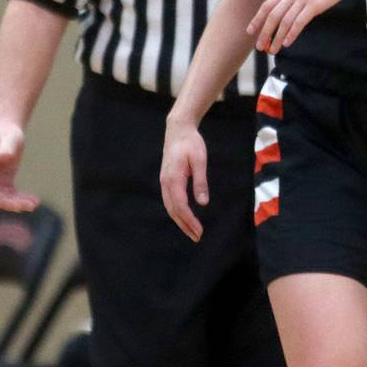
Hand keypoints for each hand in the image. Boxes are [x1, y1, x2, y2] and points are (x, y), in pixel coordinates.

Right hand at [0, 120, 38, 211]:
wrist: (9, 132)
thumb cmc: (8, 133)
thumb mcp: (10, 137)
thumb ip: (6, 147)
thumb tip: (4, 156)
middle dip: (10, 203)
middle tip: (28, 206)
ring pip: (4, 197)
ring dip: (18, 203)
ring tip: (35, 204)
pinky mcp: (5, 181)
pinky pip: (11, 194)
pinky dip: (21, 198)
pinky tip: (34, 200)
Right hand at [160, 116, 208, 241]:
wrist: (178, 130)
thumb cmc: (191, 143)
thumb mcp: (200, 160)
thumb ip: (200, 181)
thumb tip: (203, 203)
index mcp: (173, 179)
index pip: (181, 206)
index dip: (189, 221)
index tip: (199, 231)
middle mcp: (165, 183)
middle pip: (173, 211)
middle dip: (185, 225)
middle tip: (197, 237)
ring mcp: (164, 182)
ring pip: (170, 207)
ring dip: (180, 221)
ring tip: (192, 231)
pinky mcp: (166, 180)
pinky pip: (170, 201)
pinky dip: (177, 212)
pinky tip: (185, 217)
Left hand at [249, 0, 357, 53]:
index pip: (268, 4)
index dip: (258, 18)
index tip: (251, 30)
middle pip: (273, 15)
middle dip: (264, 32)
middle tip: (259, 46)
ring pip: (284, 21)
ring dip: (277, 37)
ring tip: (273, 49)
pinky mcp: (314, 5)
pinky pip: (299, 22)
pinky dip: (291, 33)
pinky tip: (287, 42)